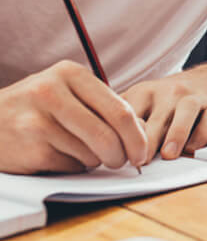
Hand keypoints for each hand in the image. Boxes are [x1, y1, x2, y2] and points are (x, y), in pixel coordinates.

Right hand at [0, 60, 147, 173]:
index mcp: (70, 73)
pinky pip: (70, 166)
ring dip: (96, 160)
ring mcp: (38, 121)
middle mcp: (52, 92)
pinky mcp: (29, 148)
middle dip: (124, 154)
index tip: (143, 151)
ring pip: (91, 153)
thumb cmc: (35, 107)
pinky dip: (74, 167)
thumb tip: (142, 131)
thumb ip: (102, 105)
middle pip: (109, 133)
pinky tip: (60, 156)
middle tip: (124, 161)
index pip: (120, 109)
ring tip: (83, 151)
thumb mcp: (67, 92)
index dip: (138, 136)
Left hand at [122, 69, 206, 161]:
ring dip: (176, 134)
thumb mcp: (142, 102)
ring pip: (186, 112)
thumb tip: (102, 152)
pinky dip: (202, 134)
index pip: (131, 114)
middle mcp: (170, 91)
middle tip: (140, 162)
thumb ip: (124, 122)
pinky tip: (193, 148)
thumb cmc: (169, 101)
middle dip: (148, 140)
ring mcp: (195, 97)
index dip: (123, 136)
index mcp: (145, 92)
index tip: (119, 156)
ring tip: (168, 155)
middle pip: (157, 116)